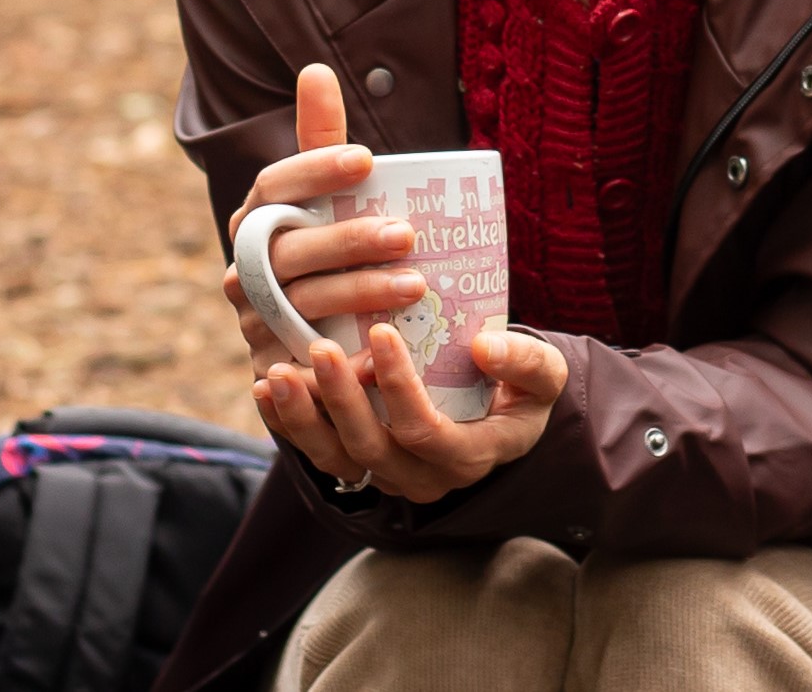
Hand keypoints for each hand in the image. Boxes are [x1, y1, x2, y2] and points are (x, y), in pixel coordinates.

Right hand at [217, 65, 424, 374]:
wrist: (302, 343)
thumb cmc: (320, 252)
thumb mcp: (317, 201)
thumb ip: (318, 141)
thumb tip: (314, 69)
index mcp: (254, 222)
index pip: (272, 187)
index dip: (314, 170)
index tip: (367, 158)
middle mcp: (245, 271)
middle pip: (289, 252)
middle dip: (347, 241)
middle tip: (407, 234)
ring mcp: (255, 324)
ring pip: (301, 306)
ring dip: (356, 295)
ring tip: (416, 286)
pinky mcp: (275, 372)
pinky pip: (307, 367)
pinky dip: (346, 361)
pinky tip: (387, 356)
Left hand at [256, 315, 568, 506]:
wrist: (500, 416)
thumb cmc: (522, 390)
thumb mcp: (545, 376)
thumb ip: (526, 363)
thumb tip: (486, 345)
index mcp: (468, 457)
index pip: (425, 431)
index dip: (400, 388)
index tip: (382, 333)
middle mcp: (423, 478)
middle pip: (372, 448)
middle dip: (341, 400)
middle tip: (318, 348)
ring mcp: (387, 477)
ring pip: (336, 459)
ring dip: (302, 418)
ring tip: (276, 374)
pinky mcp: (359, 466)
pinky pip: (317, 454)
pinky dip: (289, 425)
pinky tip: (266, 389)